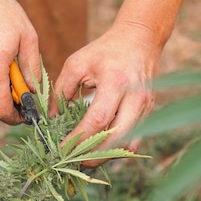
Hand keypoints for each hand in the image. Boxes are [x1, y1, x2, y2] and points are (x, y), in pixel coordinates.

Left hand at [51, 22, 160, 167]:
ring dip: (106, 155)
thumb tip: (51, 119)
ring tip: (86, 157)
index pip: (98, 120)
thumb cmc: (106, 50)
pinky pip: (134, 139)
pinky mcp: (149, 113)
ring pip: (128, 144)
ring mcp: (146, 107)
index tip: (61, 148)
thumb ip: (61, 91)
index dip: (79, 139)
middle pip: (116, 138)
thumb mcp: (77, 63)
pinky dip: (117, 148)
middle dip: (93, 155)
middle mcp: (135, 98)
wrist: (141, 39)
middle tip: (73, 161)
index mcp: (116, 82)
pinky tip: (101, 147)